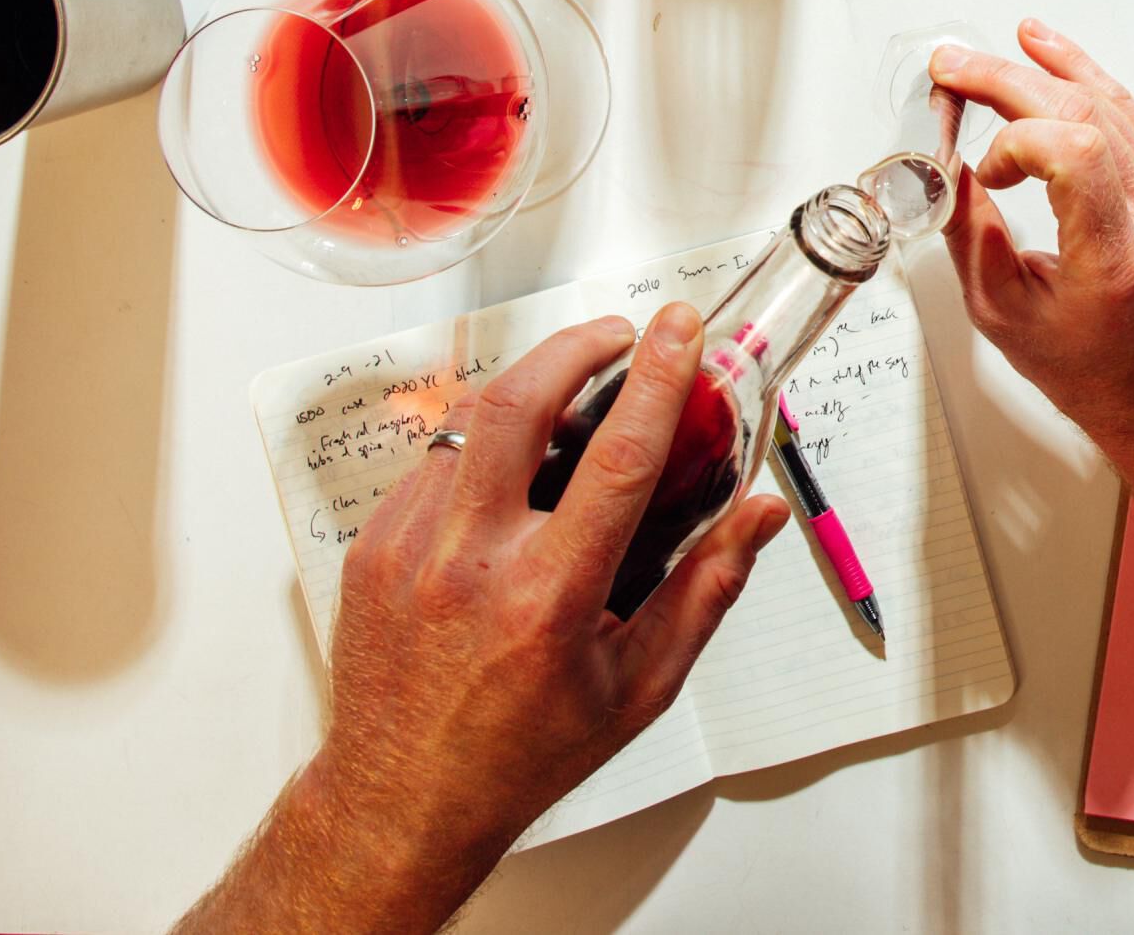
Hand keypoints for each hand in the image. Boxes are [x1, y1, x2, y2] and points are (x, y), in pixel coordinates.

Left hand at [311, 306, 787, 906]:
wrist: (400, 802)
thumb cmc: (524, 753)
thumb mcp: (640, 687)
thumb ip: (708, 589)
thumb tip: (761, 513)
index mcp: (547, 598)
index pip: (616, 457)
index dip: (658, 380)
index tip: (680, 330)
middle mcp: (469, 562)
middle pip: (518, 402)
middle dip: (575, 345)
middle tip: (618, 333)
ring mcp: (408, 548)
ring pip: (471, 425)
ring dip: (528, 392)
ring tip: (572, 396)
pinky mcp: (372, 546)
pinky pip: (435, 466)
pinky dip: (482, 451)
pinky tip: (513, 476)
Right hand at [929, 20, 1133, 458]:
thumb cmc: (1092, 368)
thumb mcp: (1005, 314)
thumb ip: (970, 234)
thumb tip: (943, 166)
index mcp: (1116, 256)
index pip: (1075, 152)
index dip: (1015, 142)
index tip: (985, 169)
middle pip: (1084, 113)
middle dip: (1007, 80)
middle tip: (954, 66)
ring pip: (1109, 101)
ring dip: (1044, 67)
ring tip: (995, 47)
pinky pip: (1128, 113)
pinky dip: (1084, 79)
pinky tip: (1051, 55)